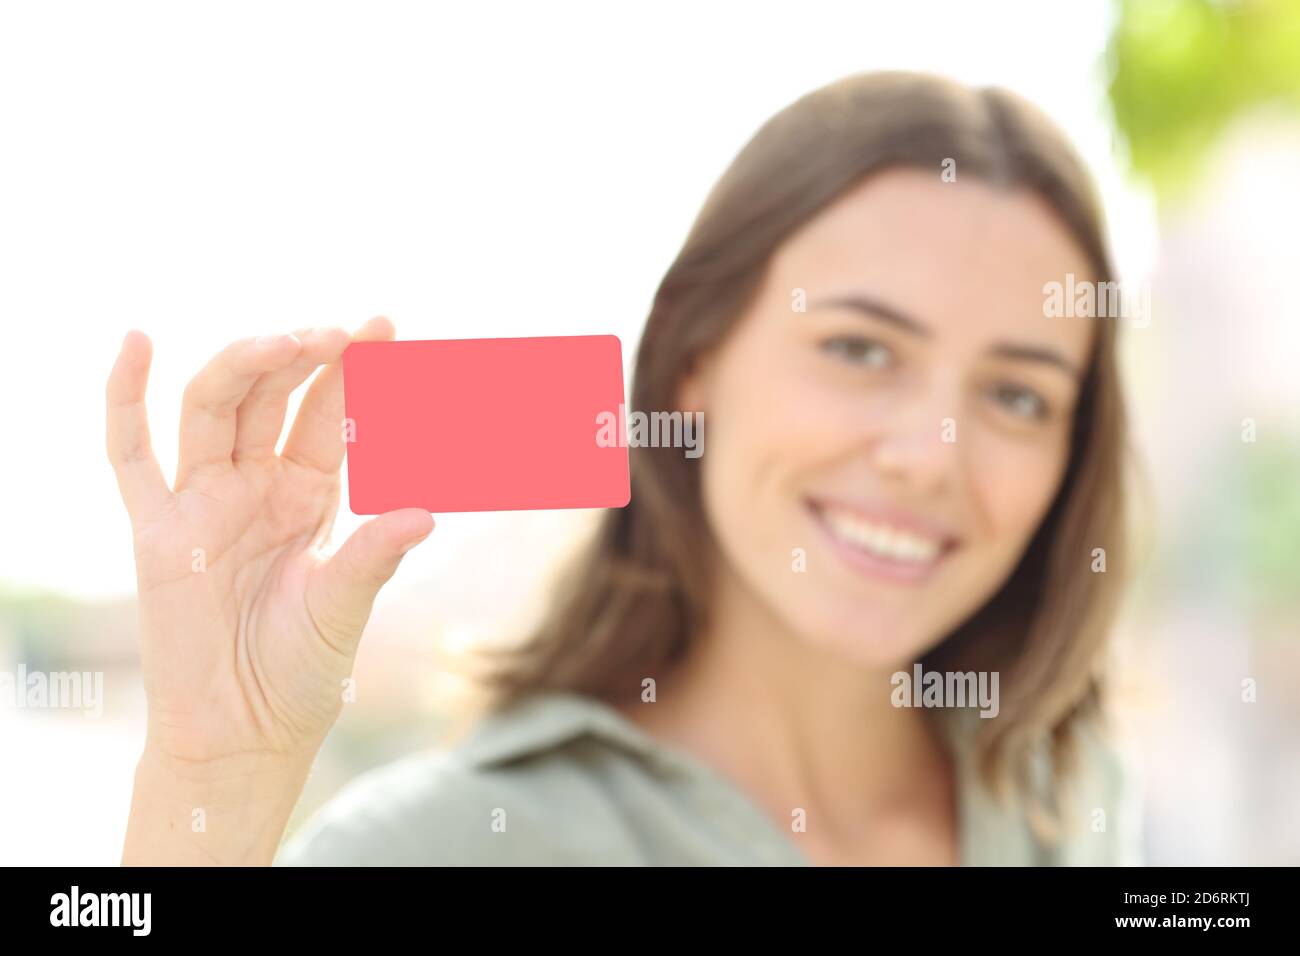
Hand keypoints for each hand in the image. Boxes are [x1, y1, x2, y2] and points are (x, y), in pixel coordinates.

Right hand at [107, 318, 432, 770]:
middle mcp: (255, 486)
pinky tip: (136, 341)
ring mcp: (202, 501)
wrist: (242, 731)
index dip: (354, 372)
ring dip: (245, 366)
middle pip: (272, 398)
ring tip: (290, 340)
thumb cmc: (300, 671)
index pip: (329, 416)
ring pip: (214, 408)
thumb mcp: (344, 606)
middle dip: (305, 358)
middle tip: (342, 332)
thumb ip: (374, 555)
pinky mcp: (154, 529)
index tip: (385, 326)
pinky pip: (130, 454)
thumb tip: (427, 513)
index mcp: (307, 496)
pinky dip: (124, 397)